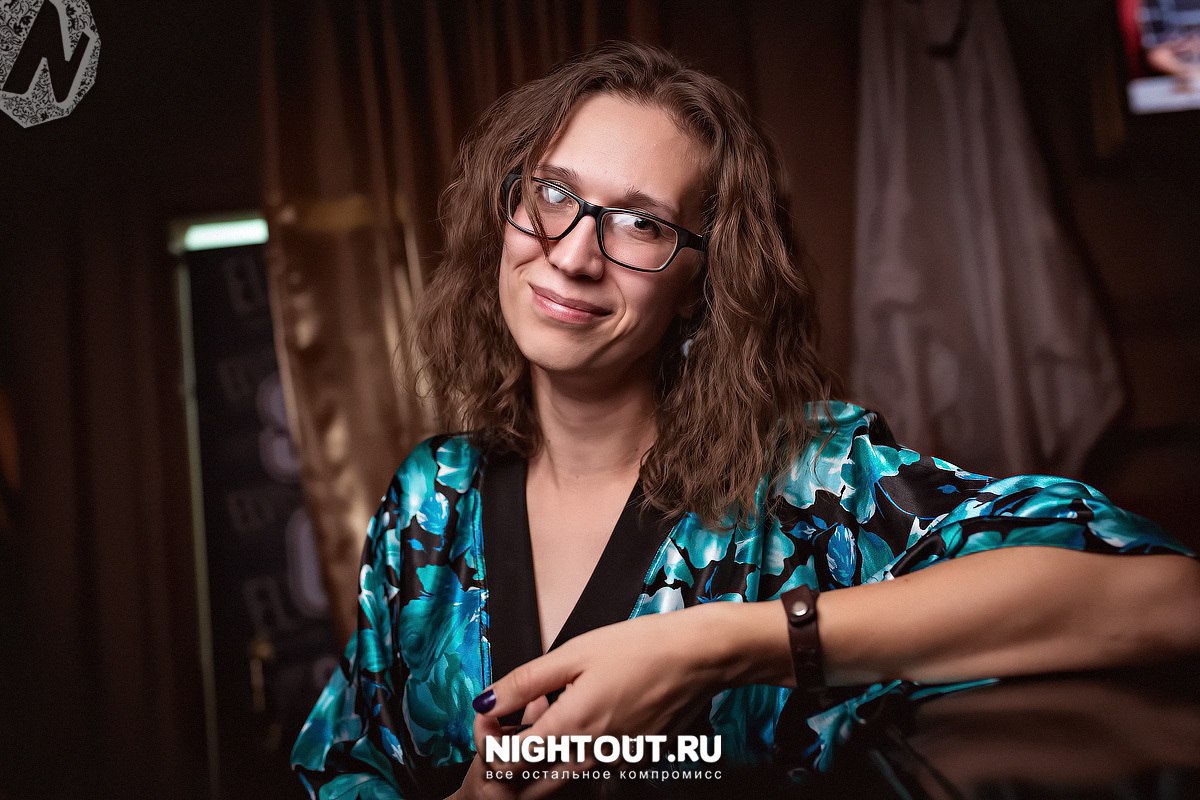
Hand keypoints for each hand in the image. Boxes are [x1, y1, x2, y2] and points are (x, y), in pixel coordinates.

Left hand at [470, 603, 786, 773]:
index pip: (510, 762)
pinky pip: (594, 772)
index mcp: (571, 726)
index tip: (490, 719)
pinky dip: (576, 757)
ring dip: (544, 764)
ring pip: (564, 782)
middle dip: (512, 768)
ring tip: (546, 721)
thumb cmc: (641, 647)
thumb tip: (485, 701)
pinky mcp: (635, 761)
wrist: (699, 657)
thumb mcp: (574, 653)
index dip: (490, 743)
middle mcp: (592, 755)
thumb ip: (524, 682)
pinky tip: (583, 721)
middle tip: (509, 732)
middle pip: (533, 787)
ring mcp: (616, 763)